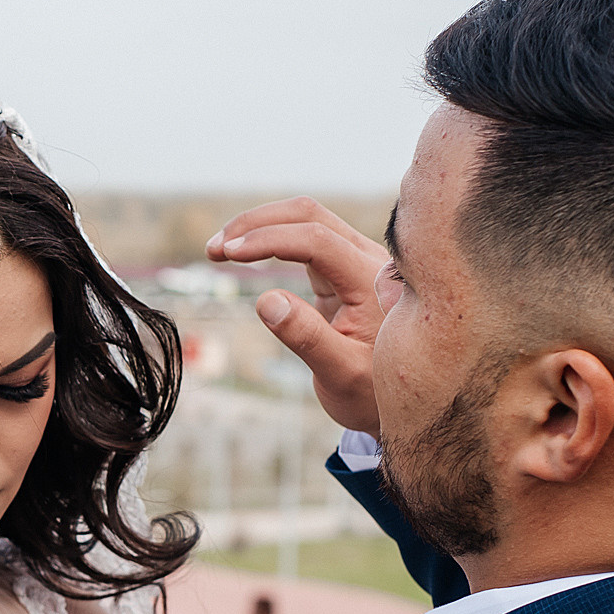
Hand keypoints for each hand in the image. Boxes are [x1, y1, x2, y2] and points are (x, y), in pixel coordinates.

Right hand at [207, 197, 386, 433]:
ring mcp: (354, 260)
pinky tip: (242, 254)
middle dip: (256, 224)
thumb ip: (308, 338)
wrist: (399, 398)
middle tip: (214, 249)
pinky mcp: (340, 269)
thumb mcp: (341, 375)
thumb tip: (266, 301)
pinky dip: (270, 239)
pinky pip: (304, 239)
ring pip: (305, 220)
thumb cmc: (371, 393)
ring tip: (218, 250)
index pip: (317, 240)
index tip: (228, 254)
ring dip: (260, 227)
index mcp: (371, 282)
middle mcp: (367, 261)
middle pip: (309, 214)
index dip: (268, 240)